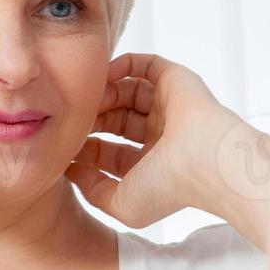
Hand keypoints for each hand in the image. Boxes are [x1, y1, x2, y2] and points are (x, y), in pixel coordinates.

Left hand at [67, 54, 268, 239]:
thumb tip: (69, 168)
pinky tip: (102, 75)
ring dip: (102, 94)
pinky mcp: (176, 81)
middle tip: (69, 117)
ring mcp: (168, 107)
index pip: (109, 152)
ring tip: (84, 98)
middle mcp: (159, 136)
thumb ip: (91, 189)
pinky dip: (123, 65)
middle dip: (90, 118)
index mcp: (150, 165)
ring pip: (126, 93)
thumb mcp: (120, 204)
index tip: (63, 144)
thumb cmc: (168, 188)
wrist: (207, 162)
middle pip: (113, 120)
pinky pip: (145, 66)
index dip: (84, 147)